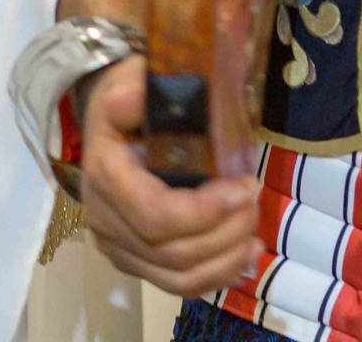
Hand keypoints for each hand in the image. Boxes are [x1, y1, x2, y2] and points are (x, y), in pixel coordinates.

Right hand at [80, 57, 260, 295]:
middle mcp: (105, 221)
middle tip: (256, 200)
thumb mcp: (131, 78)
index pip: (156, 216)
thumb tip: (131, 97)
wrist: (110, 118)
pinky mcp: (133, 259)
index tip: (246, 187)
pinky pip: (174, 284)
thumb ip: (136, 87)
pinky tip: (243, 260)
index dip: (205, 212)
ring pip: (176, 277)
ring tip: (256, 234)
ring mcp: (118, 246)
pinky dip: (213, 277)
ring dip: (224, 260)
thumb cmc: (131, 94)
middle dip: (224, 233)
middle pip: (171, 252)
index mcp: (106, 176)